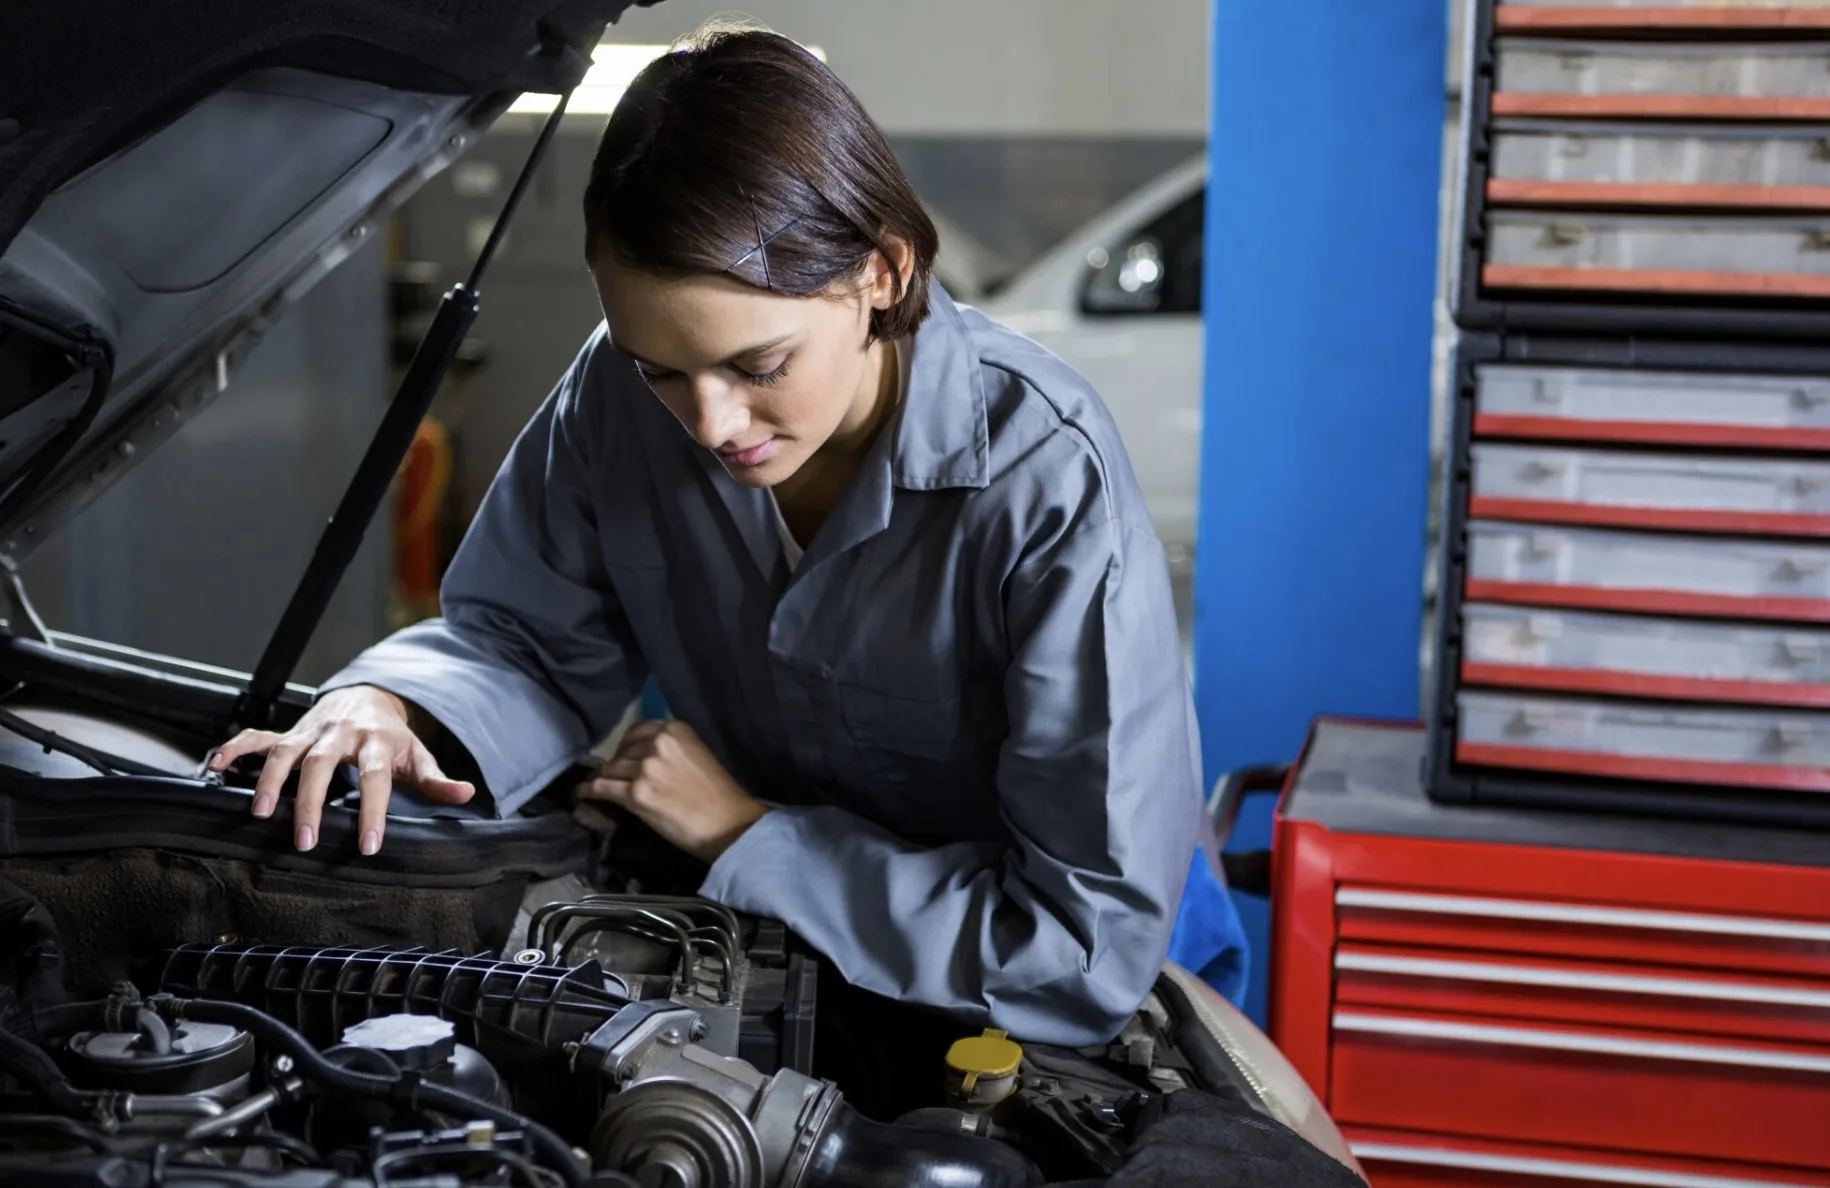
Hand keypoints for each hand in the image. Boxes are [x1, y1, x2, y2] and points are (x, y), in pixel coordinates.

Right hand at [210, 686, 473, 855]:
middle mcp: (340, 734)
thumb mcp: (417, 755)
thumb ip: (437, 779)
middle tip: (305, 840)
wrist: (366, 696)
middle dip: (311, 802)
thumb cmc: (391, 736)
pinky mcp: (288, 731)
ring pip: (285, 751)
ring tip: (260, 814)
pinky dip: (234, 748)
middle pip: (322, 764)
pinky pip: (256, 736)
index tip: (368, 844)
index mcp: (376, 742)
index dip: (373, 810)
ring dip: (269, 780)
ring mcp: (310, 731)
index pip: (375, 777)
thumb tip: (468, 794)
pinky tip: (215, 767)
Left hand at [576, 720, 765, 862]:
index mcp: (675, 730)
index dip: (626, 746)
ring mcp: (645, 768)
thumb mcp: (697, 755)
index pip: (636, 731)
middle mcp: (658, 744)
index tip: (624, 757)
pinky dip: (588, 791)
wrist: (728, 824)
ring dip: (603, 778)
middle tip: (614, 778)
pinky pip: (602, 788)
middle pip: (622, 751)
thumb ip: (671, 749)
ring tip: (596, 785)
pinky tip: (580, 794)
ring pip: (610, 769)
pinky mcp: (636, 794)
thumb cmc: (719, 794)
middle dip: (616, 764)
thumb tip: (641, 756)